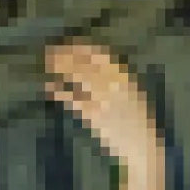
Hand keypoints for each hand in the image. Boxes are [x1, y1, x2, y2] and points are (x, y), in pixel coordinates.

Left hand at [44, 41, 160, 173]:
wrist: (141, 145)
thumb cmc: (135, 118)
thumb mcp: (129, 91)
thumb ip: (113, 76)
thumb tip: (89, 61)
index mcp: (123, 76)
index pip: (99, 54)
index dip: (79, 48)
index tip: (65, 44)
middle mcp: (114, 83)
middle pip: (85, 63)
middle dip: (65, 56)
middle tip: (49, 53)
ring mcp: (104, 98)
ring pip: (78, 77)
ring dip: (61, 69)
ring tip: (48, 65)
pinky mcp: (94, 114)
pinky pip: (73, 99)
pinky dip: (60, 92)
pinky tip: (50, 88)